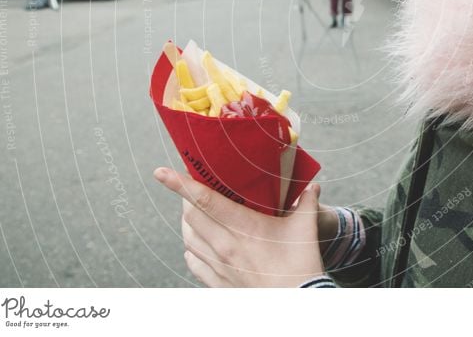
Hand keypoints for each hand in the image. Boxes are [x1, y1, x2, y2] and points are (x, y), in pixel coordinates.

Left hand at [154, 167, 325, 287]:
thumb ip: (306, 202)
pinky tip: (196, 244)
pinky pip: (193, 262)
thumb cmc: (301, 264)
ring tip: (193, 211)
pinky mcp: (219, 283)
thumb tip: (312, 187)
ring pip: (188, 238)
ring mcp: (219, 266)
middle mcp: (224, 246)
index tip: (161, 172)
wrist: (299, 300)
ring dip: (187, 222)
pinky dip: (191, 248)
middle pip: (190, 216)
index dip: (179, 184)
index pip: (204, 200)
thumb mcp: (305, 228)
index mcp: (243, 227)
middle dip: (185, 198)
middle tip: (190, 186)